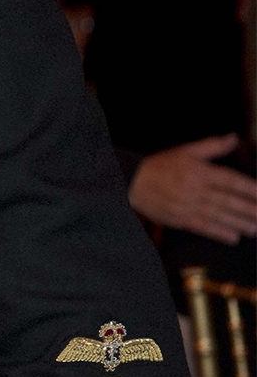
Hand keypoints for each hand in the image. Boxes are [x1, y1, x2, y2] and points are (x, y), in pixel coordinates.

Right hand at [128, 135, 256, 244]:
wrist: (132, 181)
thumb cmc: (160, 165)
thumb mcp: (185, 150)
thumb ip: (212, 145)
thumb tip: (234, 138)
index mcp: (198, 171)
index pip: (229, 180)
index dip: (248, 188)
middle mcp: (194, 189)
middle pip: (227, 201)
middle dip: (248, 209)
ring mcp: (187, 206)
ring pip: (218, 216)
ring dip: (238, 223)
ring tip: (254, 228)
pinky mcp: (179, 219)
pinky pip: (203, 228)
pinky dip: (218, 233)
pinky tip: (233, 237)